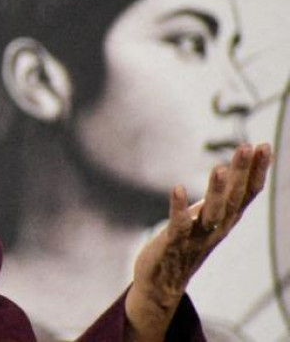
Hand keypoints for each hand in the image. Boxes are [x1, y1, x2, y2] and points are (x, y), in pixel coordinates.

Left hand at [124, 142, 271, 340]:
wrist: (162, 282)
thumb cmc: (185, 243)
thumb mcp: (207, 218)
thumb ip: (220, 197)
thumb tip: (231, 169)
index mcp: (226, 220)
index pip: (248, 193)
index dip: (257, 171)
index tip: (264, 146)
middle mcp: (217, 228)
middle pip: (234, 199)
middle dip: (241, 172)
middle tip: (248, 146)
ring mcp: (196, 237)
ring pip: (212, 213)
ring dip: (217, 191)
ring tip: (220, 168)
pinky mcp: (173, 244)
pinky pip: (178, 225)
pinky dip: (179, 207)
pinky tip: (177, 188)